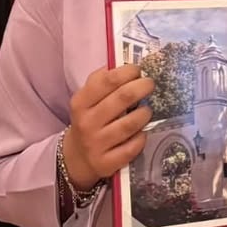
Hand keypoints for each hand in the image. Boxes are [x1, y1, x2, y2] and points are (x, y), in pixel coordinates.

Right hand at [62, 65, 154, 189]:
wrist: (76, 158)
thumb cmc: (89, 120)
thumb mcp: (87, 100)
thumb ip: (101, 81)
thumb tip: (123, 64)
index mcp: (80, 102)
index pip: (106, 81)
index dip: (127, 72)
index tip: (138, 70)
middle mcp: (87, 122)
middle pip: (122, 98)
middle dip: (142, 87)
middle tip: (150, 84)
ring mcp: (96, 144)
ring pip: (130, 124)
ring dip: (144, 114)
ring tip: (147, 110)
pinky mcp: (107, 162)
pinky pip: (133, 147)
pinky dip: (141, 138)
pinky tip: (142, 132)